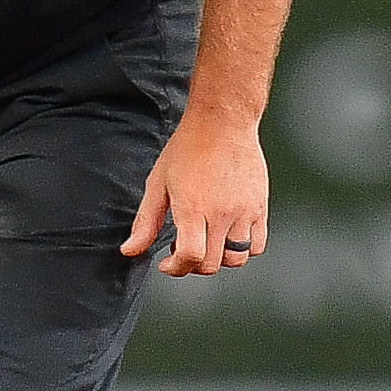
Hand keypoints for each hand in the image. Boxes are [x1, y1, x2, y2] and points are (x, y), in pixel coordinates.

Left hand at [124, 110, 269, 275]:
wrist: (223, 122)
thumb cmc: (188, 148)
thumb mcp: (157, 183)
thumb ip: (145, 222)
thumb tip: (130, 250)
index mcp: (193, 208)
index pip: (191, 257)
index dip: (175, 268)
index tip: (167, 263)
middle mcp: (221, 213)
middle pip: (212, 264)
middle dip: (193, 265)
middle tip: (183, 249)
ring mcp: (244, 211)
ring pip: (237, 259)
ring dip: (218, 260)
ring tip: (206, 242)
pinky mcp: (260, 207)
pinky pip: (257, 245)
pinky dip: (243, 250)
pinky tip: (227, 236)